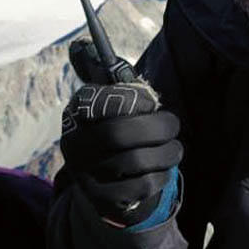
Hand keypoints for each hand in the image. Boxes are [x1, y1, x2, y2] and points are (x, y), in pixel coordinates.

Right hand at [62, 41, 181, 227]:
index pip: (97, 100)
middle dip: (157, 128)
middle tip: (173, 125)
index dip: (132, 99)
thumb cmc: (124, 129)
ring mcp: (86, 177)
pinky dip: (161, 176)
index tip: (151, 102)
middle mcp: (74, 145)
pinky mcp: (103, 202)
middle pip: (118, 134)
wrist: (112, 183)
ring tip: (174, 148)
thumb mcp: (117, 102)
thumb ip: (114, 78)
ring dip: (166, 153)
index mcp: (77, 113)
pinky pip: (142, 187)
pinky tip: (161, 170)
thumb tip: (82, 45)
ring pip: (135, 162)